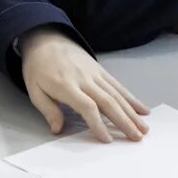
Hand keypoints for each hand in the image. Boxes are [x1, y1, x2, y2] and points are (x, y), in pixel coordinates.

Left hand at [19, 29, 149, 142]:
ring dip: (132, 112)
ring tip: (144, 128)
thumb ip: (47, 110)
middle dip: (124, 121)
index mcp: (66, 85)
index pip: (87, 106)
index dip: (98, 123)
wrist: (46, 38)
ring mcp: (95, 73)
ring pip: (117, 95)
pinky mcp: (101, 70)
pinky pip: (118, 85)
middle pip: (108, 101)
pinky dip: (132, 98)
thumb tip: (57, 130)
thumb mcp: (34, 90)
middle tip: (136, 138)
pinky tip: (142, 109)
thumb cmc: (38, 67)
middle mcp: (85, 79)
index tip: (107, 139)